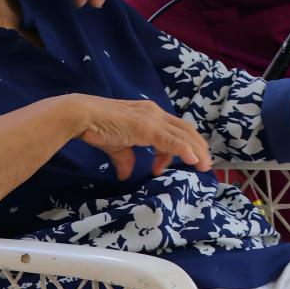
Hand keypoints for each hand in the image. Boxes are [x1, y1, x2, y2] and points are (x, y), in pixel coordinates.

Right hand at [71, 95, 211, 179]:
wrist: (83, 116)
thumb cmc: (97, 128)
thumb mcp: (117, 147)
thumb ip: (126, 159)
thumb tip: (126, 175)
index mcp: (149, 115)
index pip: (174, 129)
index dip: (182, 147)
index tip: (177, 164)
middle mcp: (154, 113)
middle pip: (186, 130)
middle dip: (199, 147)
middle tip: (206, 165)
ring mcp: (151, 119)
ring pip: (183, 134)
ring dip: (197, 151)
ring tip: (205, 166)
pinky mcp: (146, 127)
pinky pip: (171, 140)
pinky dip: (184, 150)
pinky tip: (193, 160)